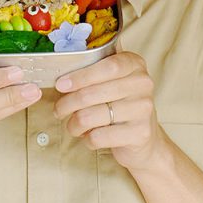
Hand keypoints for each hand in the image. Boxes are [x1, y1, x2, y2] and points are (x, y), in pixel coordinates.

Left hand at [52, 50, 163, 170]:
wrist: (144, 137)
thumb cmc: (119, 103)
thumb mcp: (112, 80)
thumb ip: (93, 70)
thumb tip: (61, 73)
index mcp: (134, 64)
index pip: (107, 67)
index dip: (80, 76)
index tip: (60, 85)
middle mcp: (143, 84)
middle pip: (92, 93)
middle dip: (67, 104)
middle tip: (58, 110)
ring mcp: (144, 109)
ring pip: (90, 117)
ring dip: (74, 124)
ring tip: (73, 125)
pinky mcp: (140, 133)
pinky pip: (98, 137)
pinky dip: (87, 139)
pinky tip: (89, 136)